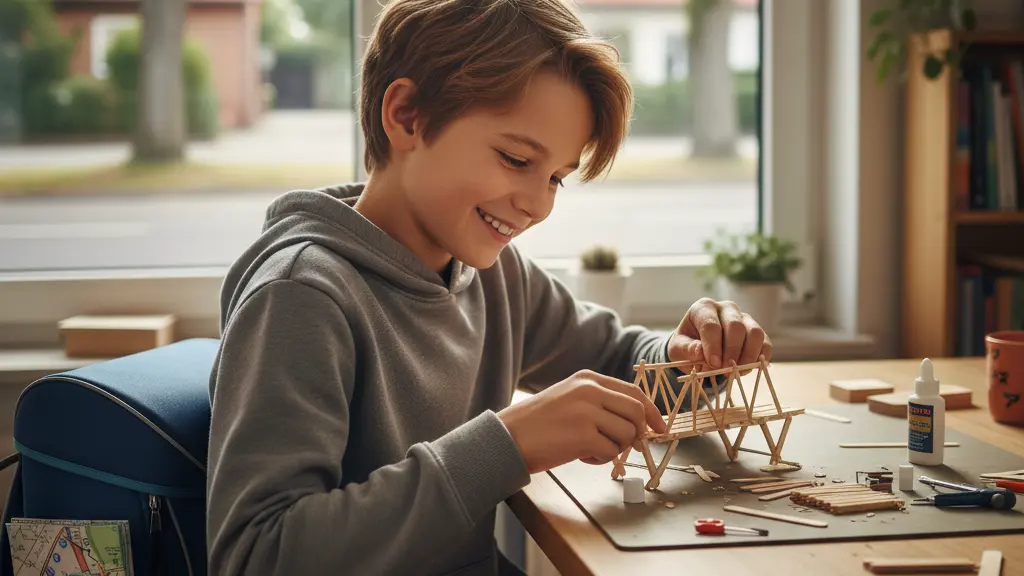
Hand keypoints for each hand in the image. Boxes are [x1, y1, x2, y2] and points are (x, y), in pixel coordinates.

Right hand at [498, 370, 666, 473]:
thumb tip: (637, 422)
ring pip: (626, 434)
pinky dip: (600, 459)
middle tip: (628, 447)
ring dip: (614, 448)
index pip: (633, 392)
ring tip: (590, 449)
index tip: (658, 428)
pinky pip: (610, 452)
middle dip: (637, 434)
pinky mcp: (583, 435)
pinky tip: (580, 456)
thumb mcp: (570, 398)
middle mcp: (590, 390)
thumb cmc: (537, 423)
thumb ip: (600, 402)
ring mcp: (587, 411)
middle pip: (636, 412)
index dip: (651, 412)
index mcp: (588, 378)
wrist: (507, 437)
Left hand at [666, 298, 771, 370]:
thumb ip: (687, 350)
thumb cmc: (687, 346)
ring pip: (754, 332)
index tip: (713, 363)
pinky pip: (765, 343)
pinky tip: (747, 370)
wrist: (698, 348)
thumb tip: (700, 352)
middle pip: (735, 326)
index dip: (713, 346)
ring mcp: (744, 318)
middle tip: (725, 370)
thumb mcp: (678, 349)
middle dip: (731, 351)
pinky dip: (760, 358)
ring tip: (736, 372)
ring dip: (748, 355)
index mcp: (703, 308)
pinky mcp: (756, 332)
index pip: (711, 324)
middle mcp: (726, 308)